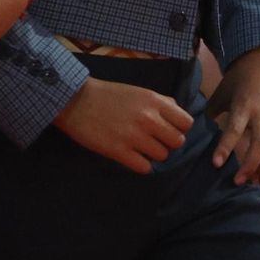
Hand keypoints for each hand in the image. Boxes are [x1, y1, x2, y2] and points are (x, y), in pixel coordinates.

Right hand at [53, 77, 193, 174]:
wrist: (74, 100)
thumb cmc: (106, 94)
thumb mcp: (137, 91)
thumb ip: (160, 101)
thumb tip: (178, 112)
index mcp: (153, 101)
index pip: (186, 123)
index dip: (179, 128)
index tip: (167, 129)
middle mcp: (147, 118)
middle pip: (177, 142)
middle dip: (167, 143)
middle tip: (153, 140)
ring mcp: (133, 136)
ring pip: (162, 156)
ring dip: (152, 154)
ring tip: (139, 147)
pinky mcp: (118, 151)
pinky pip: (144, 168)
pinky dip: (140, 164)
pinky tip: (130, 156)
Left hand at [206, 47, 259, 185]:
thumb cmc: (240, 77)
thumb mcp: (223, 90)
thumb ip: (212, 111)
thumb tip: (195, 130)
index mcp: (244, 104)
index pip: (234, 129)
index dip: (225, 148)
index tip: (216, 164)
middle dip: (250, 165)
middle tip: (237, 182)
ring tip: (256, 184)